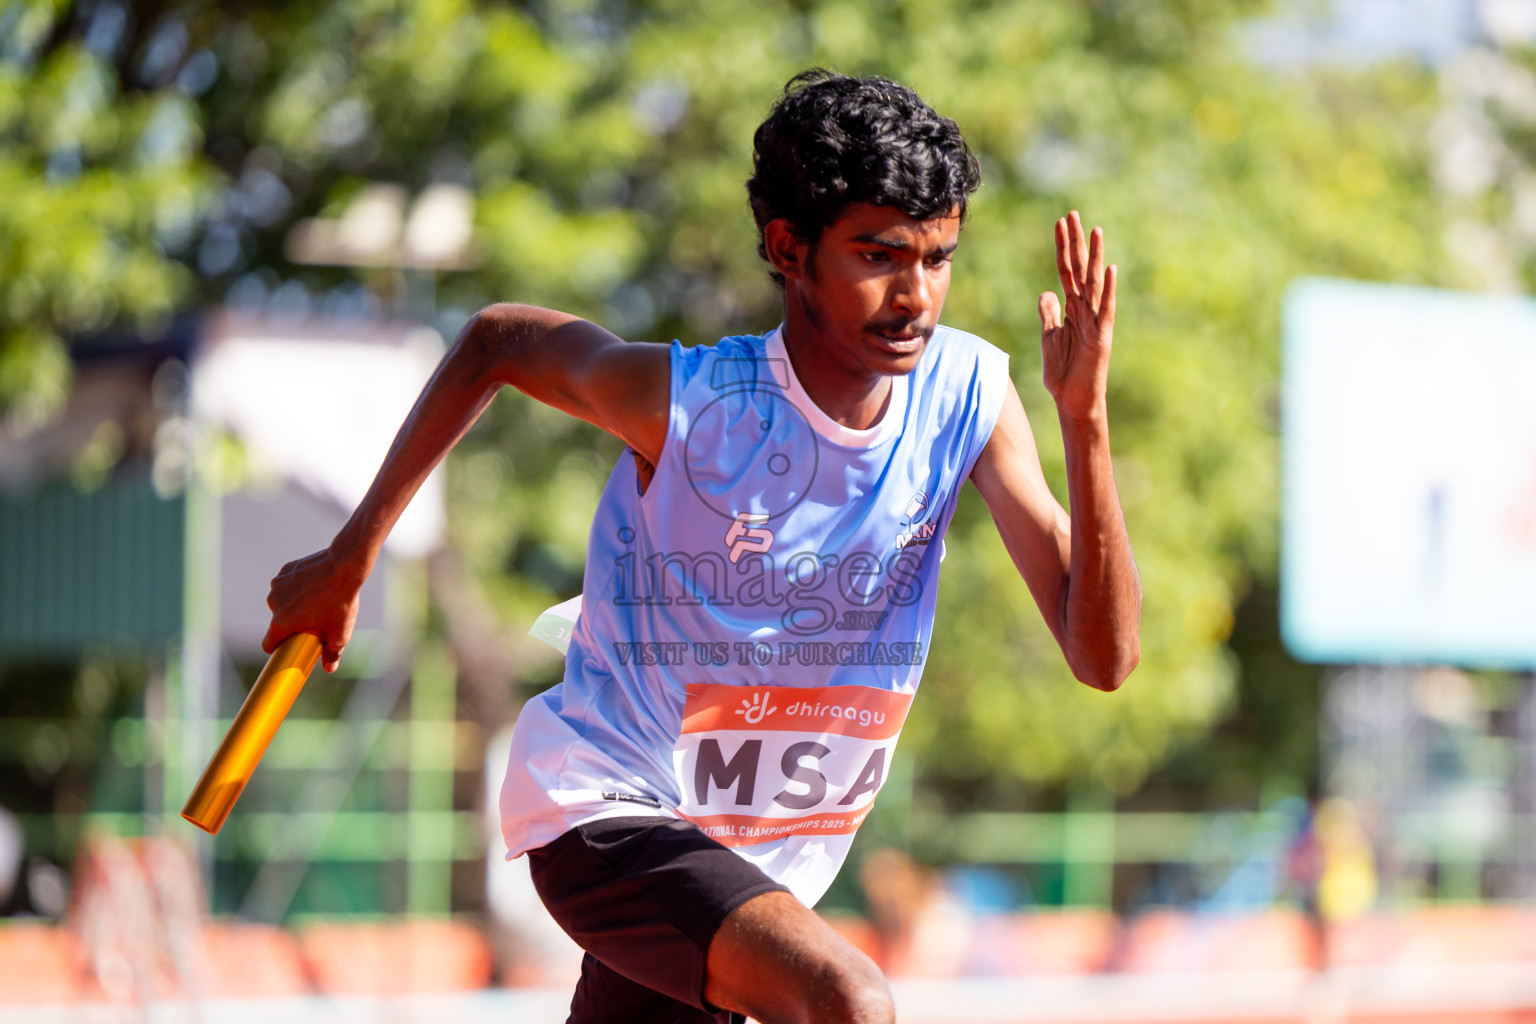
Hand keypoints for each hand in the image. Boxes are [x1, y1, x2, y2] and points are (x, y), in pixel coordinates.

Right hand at [261, 547, 365, 672]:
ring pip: (282, 601)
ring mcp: (278, 584)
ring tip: (317, 602)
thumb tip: (330, 668)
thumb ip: (332, 653)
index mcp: (281, 622)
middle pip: (278, 621)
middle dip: (293, 624)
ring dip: (294, 604)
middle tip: (313, 622)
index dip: (277, 649)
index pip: (268, 644)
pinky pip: (288, 584)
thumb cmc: (340, 601)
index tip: (287, 649)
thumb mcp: (340, 633)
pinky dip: (297, 587)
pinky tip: (314, 586)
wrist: (344, 566)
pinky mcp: (286, 570)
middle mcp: (274, 603)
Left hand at [1040, 211, 1116, 420]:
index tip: (1059, 223)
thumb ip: (1049, 314)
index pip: (1066, 271)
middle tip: (1072, 214)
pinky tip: (1109, 269)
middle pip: (1080, 269)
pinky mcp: (1102, 337)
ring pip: (1094, 283)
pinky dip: (1107, 290)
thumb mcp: (1050, 338)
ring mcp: (1096, 321)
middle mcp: (1086, 310)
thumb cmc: (1064, 373)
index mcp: (1073, 309)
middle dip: (1076, 242)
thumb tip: (1046, 292)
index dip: (1063, 248)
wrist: (1074, 401)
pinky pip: (1105, 309)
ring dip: (1095, 257)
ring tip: (1095, 231)